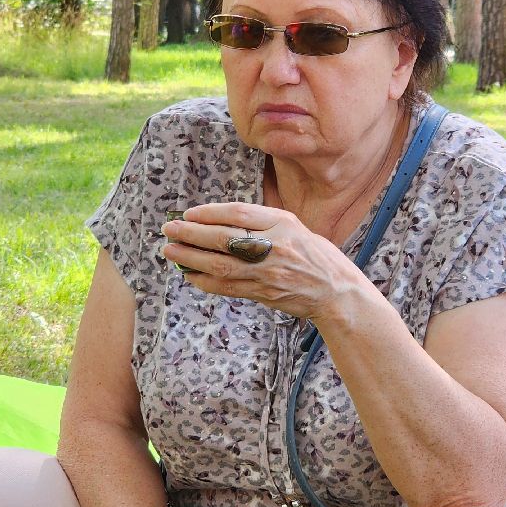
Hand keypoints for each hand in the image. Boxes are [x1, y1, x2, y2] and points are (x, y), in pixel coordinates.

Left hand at [161, 202, 368, 323]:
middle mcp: (275, 246)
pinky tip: (189, 275)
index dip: (210, 212)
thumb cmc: (316, 256)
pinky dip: (204, 281)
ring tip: (170, 251)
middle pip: (224, 238)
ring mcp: (268, 272)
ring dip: (190, 258)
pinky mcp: (263, 293)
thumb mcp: (295, 227)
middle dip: (191, 233)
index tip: (190, 213)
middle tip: (169, 229)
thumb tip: (221, 220)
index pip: (239, 214)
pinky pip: (227, 287)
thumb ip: (264, 222)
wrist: (336, 293)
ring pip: (220, 264)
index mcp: (284, 224)